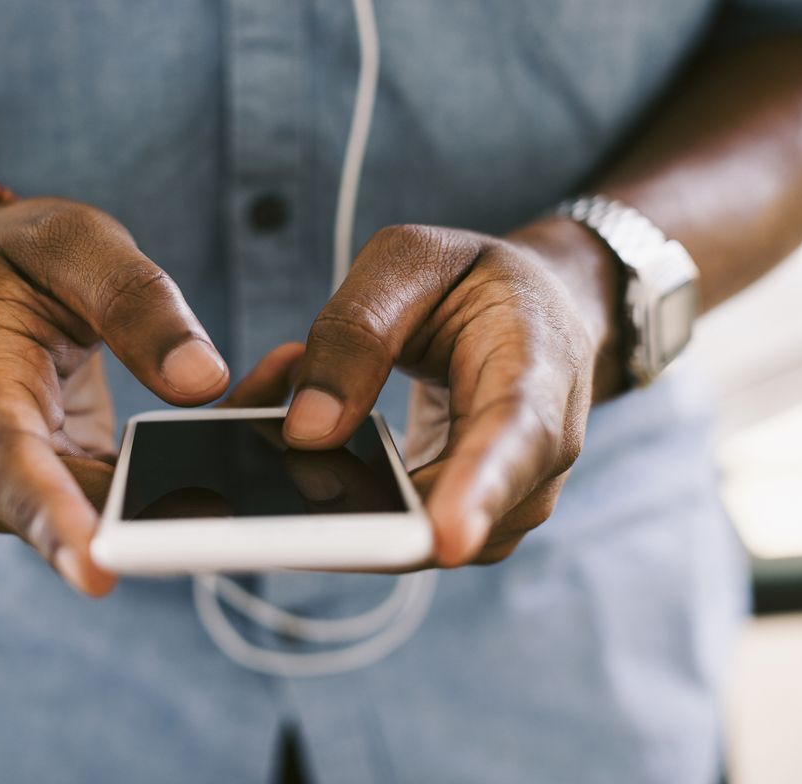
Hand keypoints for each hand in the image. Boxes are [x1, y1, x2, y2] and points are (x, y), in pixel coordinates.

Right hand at [0, 198, 230, 595]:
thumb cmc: (13, 259)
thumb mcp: (73, 245)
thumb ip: (135, 303)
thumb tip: (202, 382)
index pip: (7, 469)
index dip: (54, 523)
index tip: (101, 572)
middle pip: (77, 511)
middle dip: (170, 511)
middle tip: (263, 492)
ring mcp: (31, 482)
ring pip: (121, 510)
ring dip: (202, 477)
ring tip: (278, 421)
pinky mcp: (74, 483)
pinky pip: (139, 493)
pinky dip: (199, 461)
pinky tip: (260, 415)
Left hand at [280, 218, 622, 566]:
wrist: (536, 312)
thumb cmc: (476, 281)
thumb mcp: (412, 262)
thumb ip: (357, 334)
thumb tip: (305, 431)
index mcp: (537, 369)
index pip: (516, 437)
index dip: (478, 491)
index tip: (446, 540)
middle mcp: (535, 456)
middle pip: (449, 518)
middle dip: (350, 507)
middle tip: (264, 461)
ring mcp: (503, 503)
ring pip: (404, 539)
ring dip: (326, 480)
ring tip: (281, 395)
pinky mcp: (462, 522)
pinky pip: (387, 532)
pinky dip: (333, 486)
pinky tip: (309, 429)